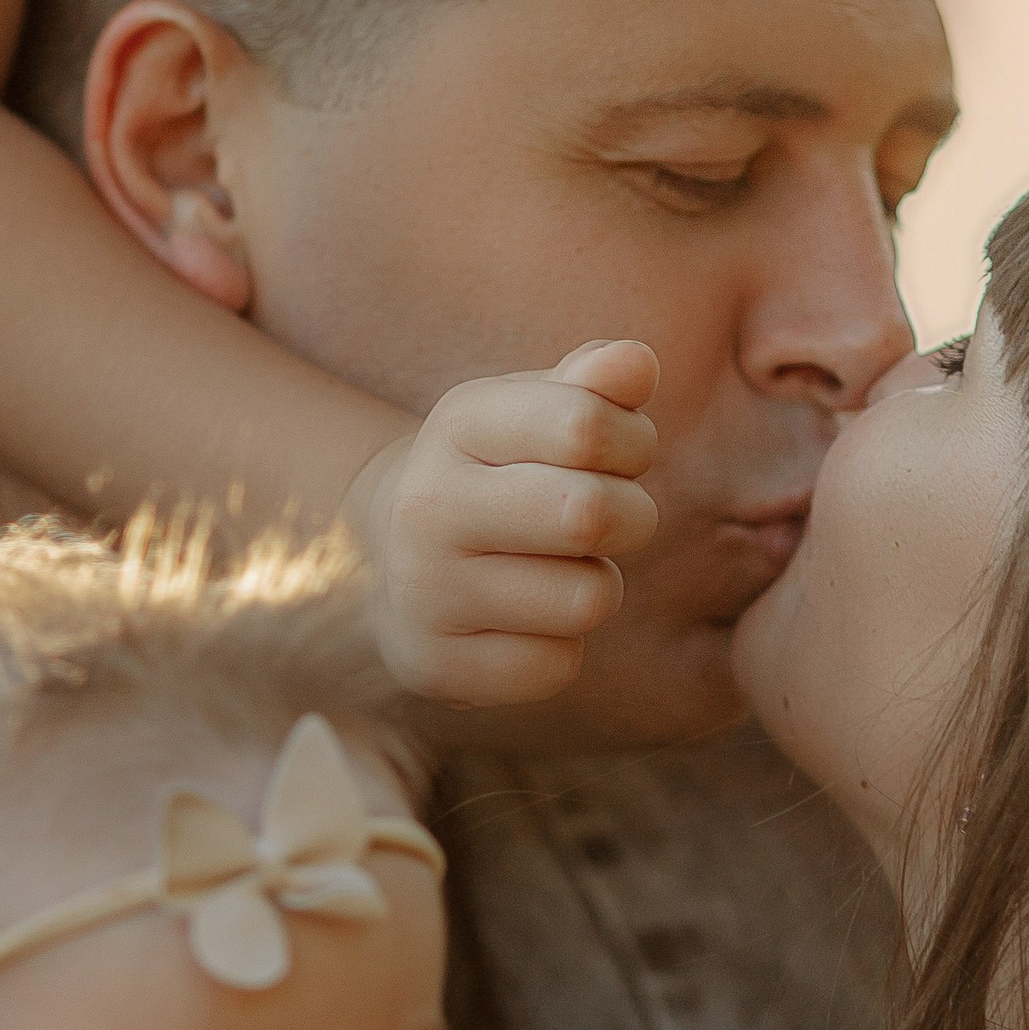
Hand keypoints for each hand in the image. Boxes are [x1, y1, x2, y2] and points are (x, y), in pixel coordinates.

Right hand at [344, 342, 658, 704]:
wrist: (392, 557)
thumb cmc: (501, 470)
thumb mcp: (538, 408)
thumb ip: (596, 381)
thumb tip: (636, 364)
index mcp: (458, 423)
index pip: (584, 425)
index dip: (632, 441)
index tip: (618, 454)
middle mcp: (428, 506)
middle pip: (590, 515)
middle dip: (631, 517)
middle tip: (608, 518)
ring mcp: (424, 591)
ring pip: (586, 599)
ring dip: (595, 585)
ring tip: (558, 569)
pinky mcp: (435, 665)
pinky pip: (557, 665)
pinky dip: (561, 647)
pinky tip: (524, 621)